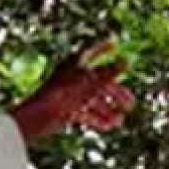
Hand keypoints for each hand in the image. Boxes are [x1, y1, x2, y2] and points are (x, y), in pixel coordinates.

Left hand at [10, 42, 134, 145]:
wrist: (37, 116)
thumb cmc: (61, 94)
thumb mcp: (89, 82)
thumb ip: (109, 73)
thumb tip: (126, 62)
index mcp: (74, 64)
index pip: (92, 51)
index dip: (104, 46)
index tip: (114, 41)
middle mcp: (72, 77)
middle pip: (98, 82)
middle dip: (116, 93)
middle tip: (130, 103)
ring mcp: (69, 94)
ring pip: (93, 100)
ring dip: (107, 109)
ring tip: (120, 121)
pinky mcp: (65, 110)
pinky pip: (85, 112)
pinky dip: (96, 118)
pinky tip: (108, 126)